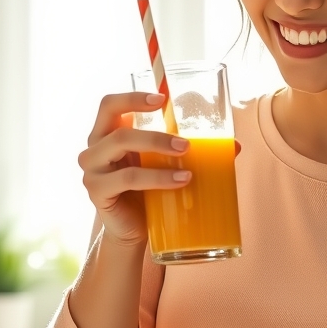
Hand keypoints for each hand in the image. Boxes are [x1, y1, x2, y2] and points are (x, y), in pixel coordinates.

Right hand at [78, 92, 190, 247]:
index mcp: (106, 134)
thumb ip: (190, 151)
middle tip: (186, 143)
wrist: (133, 230)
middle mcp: (94, 149)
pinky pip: (127, 178)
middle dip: (156, 132)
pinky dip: (156, 178)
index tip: (162, 99)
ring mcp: (92, 171)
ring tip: (186, 158)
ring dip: (157, 148)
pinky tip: (179, 182)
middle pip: (119, 127)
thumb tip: (234, 146)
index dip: (132, 97)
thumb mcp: (164, 165)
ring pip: (121, 147)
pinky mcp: (98, 192)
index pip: (110, 105)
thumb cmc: (148, 192)